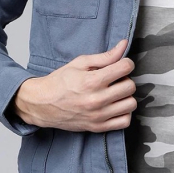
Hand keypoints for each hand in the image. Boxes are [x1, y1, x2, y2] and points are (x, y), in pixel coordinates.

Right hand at [10, 39, 136, 131]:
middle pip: (130, 86)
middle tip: (115, 79)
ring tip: (115, 92)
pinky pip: (125, 121)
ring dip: (126, 96)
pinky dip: (124, 113)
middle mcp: (97, 100)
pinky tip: (115, 106)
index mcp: (92, 81)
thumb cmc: (60, 81)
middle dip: (125, 79)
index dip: (125, 63)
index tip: (120, 65)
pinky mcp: (98, 127)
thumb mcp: (80, 63)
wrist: (43, 104)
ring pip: (131, 104)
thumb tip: (124, 45)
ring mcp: (98, 116)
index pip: (125, 68)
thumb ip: (105, 56)